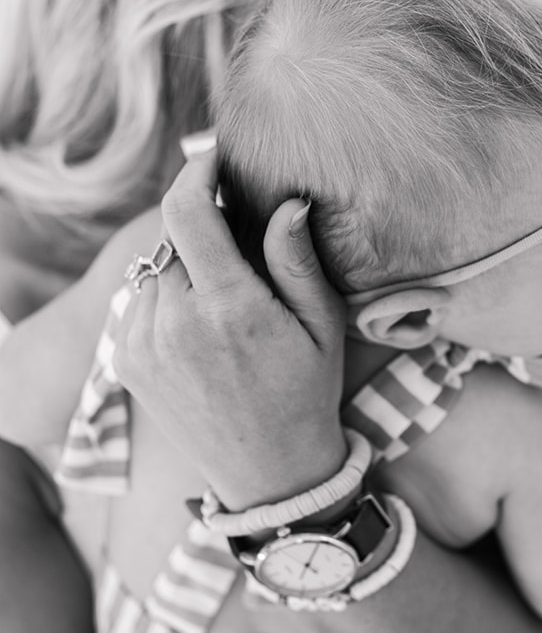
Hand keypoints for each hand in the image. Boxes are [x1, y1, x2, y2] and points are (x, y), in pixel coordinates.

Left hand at [113, 151, 348, 508]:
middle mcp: (175, 324)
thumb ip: (297, 260)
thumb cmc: (306, 392)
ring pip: (154, 269)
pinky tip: (203, 329)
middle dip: (203, 229)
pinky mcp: (127, 362)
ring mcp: (144, 345)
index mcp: (228, 308)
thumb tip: (286, 202)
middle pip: (172, 237)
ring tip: (226, 301)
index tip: (215, 160)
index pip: (186, 210)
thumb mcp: (322, 324)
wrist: (268, 472)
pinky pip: (141, 303)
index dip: (196, 171)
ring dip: (185, 267)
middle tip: (242, 248)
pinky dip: (168, 299)